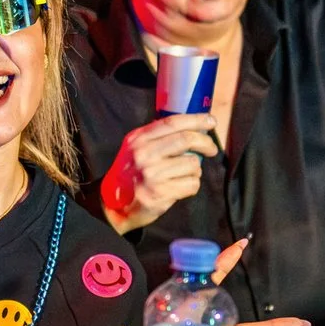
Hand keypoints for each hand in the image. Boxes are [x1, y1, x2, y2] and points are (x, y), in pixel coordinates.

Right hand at [100, 111, 219, 232]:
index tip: (211, 121)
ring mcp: (152, 174)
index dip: (196, 119)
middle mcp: (144, 154)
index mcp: (139, 139)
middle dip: (206, 143)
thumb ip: (157, 137)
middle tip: (211, 149)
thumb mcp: (134, 149)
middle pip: (187, 139)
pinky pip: (192, 184)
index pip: (173, 122)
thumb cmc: (130, 174)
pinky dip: (191, 186)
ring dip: (195, 170)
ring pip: (193, 164)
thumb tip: (192, 127)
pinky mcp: (161, 193)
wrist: (112, 206)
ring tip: (184, 175)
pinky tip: (180, 187)